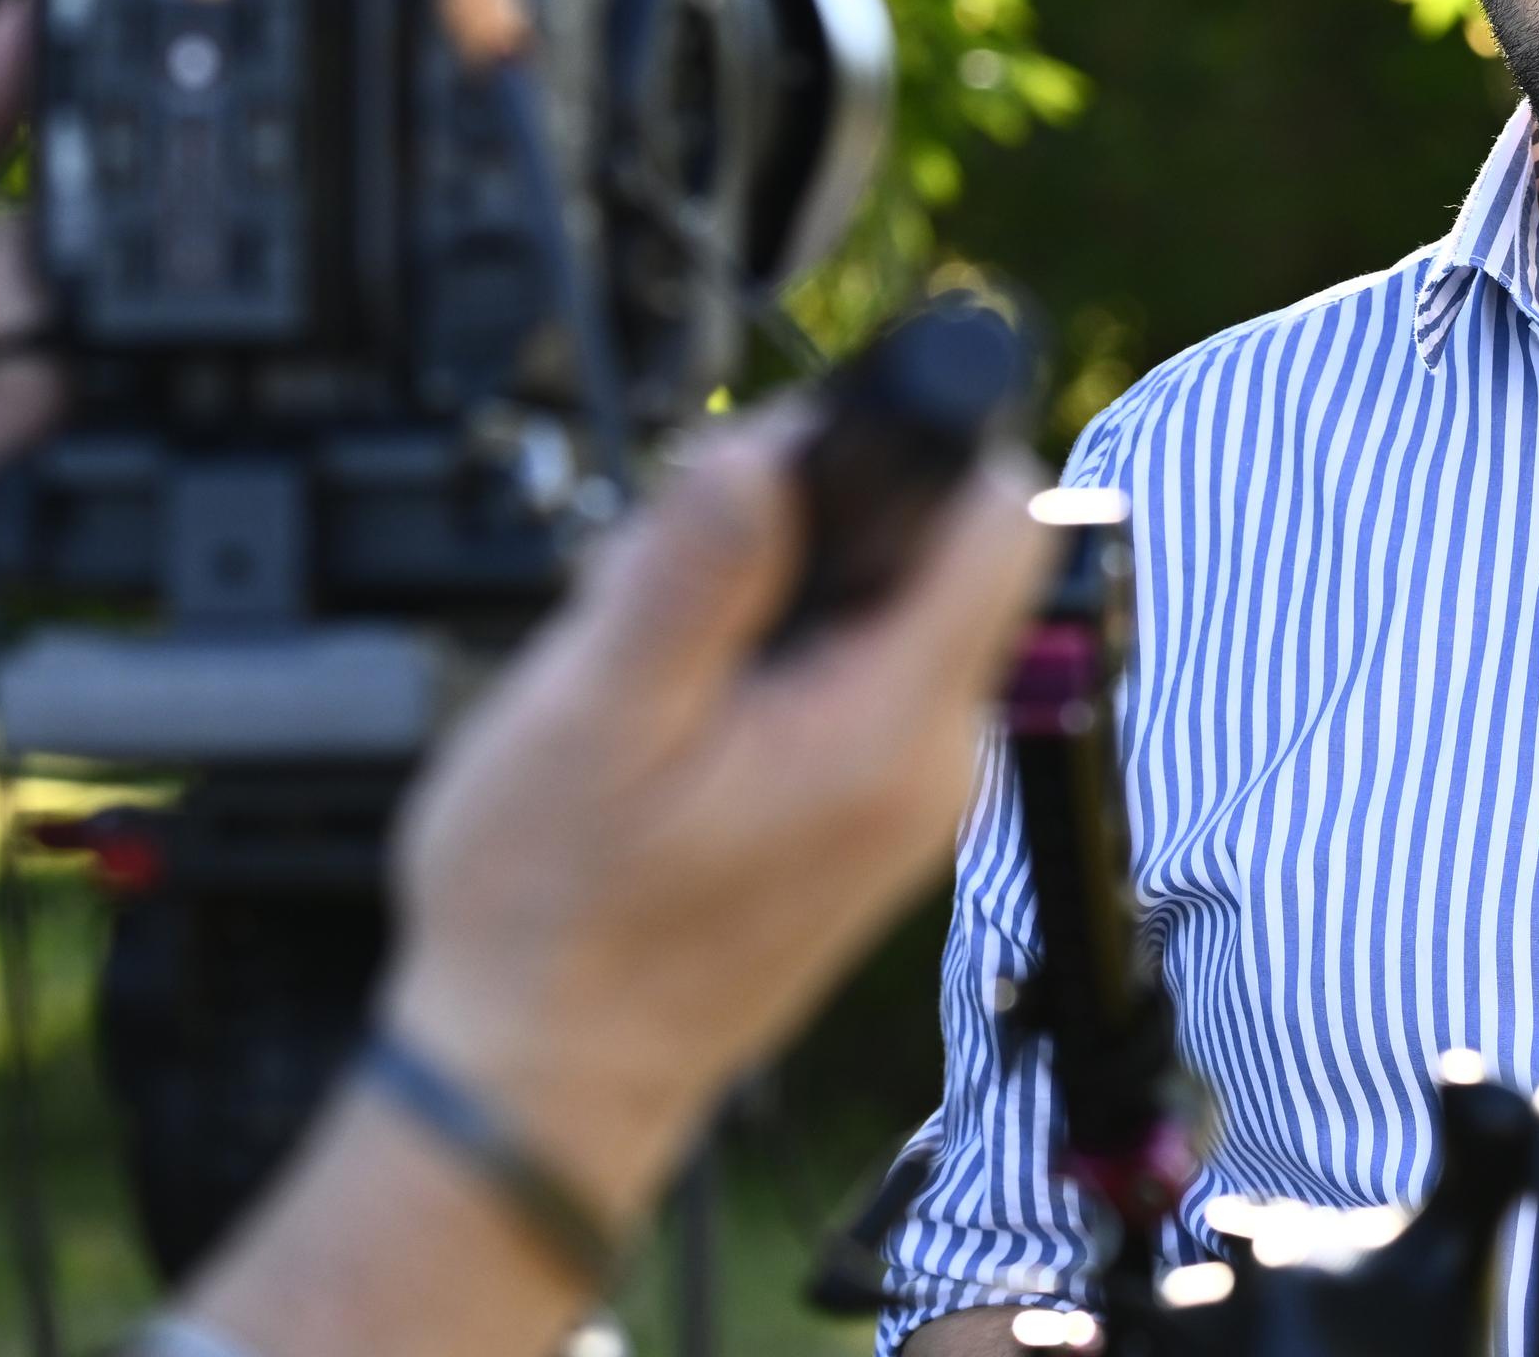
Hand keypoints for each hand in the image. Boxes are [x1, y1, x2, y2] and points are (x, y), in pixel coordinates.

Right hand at [374, 413, 1057, 1233]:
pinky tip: (676, 708)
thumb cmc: (551, 926)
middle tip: (668, 580)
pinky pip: (856, 677)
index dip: (910, 448)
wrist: (541, 1088)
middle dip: (809, 524)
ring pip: (885, 608)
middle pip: (934, 552)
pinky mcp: (874, 811)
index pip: (997, 520)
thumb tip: (767, 450)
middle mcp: (938, 761)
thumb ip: (692, 575)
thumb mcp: (591, 718)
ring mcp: (914, 794)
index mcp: (893, 731)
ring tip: (651, 658)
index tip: (794, 457)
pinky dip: (773, 658)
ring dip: (776, 593)